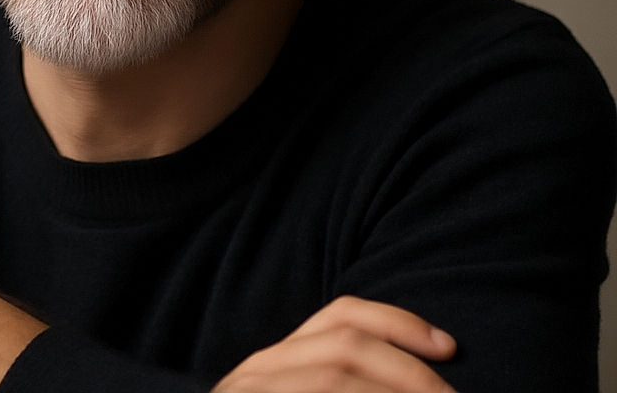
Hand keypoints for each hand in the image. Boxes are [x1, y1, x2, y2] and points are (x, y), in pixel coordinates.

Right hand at [212, 296, 456, 392]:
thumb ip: (341, 383)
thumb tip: (422, 382)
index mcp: (279, 362)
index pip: (341, 316)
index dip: (398, 321)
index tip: (448, 345)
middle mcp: (261, 372)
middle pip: (344, 345)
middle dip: (410, 370)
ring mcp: (252, 391)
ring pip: (334, 379)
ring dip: (395, 392)